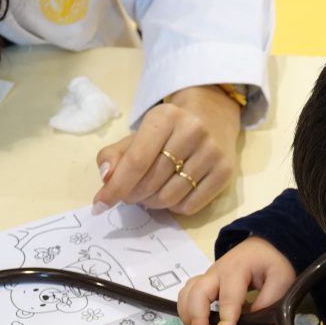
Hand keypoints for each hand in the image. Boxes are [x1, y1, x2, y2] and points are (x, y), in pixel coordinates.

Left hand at [93, 85, 241, 215]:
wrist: (212, 118)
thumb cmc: (168, 131)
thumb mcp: (139, 134)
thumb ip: (115, 155)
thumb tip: (107, 178)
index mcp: (166, 117)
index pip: (136, 161)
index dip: (116, 187)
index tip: (99, 204)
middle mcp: (193, 131)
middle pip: (151, 182)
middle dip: (133, 196)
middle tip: (129, 196)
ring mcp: (212, 152)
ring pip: (170, 197)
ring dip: (152, 204)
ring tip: (150, 195)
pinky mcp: (225, 171)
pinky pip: (190, 206)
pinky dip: (174, 207)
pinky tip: (172, 195)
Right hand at [178, 237, 294, 324]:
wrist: (263, 246)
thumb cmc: (272, 262)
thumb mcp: (281, 279)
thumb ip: (269, 301)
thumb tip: (253, 324)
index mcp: (237, 269)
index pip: (228, 297)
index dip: (225, 319)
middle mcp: (217, 271)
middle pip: (198, 293)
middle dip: (197, 317)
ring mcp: (208, 276)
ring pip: (188, 293)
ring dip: (188, 314)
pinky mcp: (204, 281)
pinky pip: (187, 293)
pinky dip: (186, 309)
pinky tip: (194, 323)